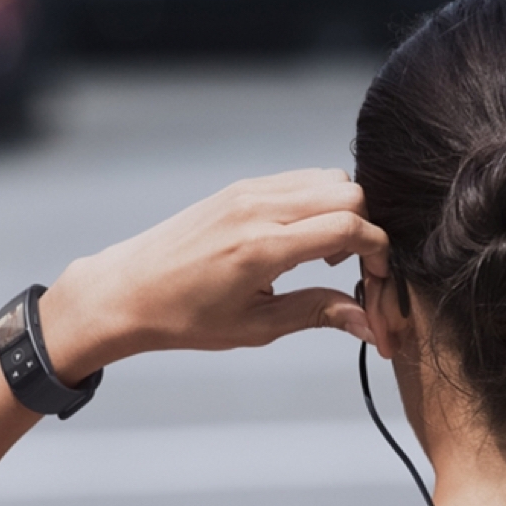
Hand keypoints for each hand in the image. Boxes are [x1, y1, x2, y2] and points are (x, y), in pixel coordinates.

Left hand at [38, 168, 388, 381]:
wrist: (126, 291)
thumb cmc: (184, 316)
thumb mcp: (257, 326)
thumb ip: (318, 314)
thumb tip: (369, 324)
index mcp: (263, 246)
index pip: (349, 226)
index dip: (379, 253)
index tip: (378, 281)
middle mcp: (259, 208)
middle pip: (349, 192)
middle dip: (367, 229)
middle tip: (353, 271)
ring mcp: (248, 191)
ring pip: (327, 179)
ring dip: (344, 212)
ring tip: (326, 258)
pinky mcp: (240, 187)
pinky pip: (299, 180)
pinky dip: (318, 203)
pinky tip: (302, 241)